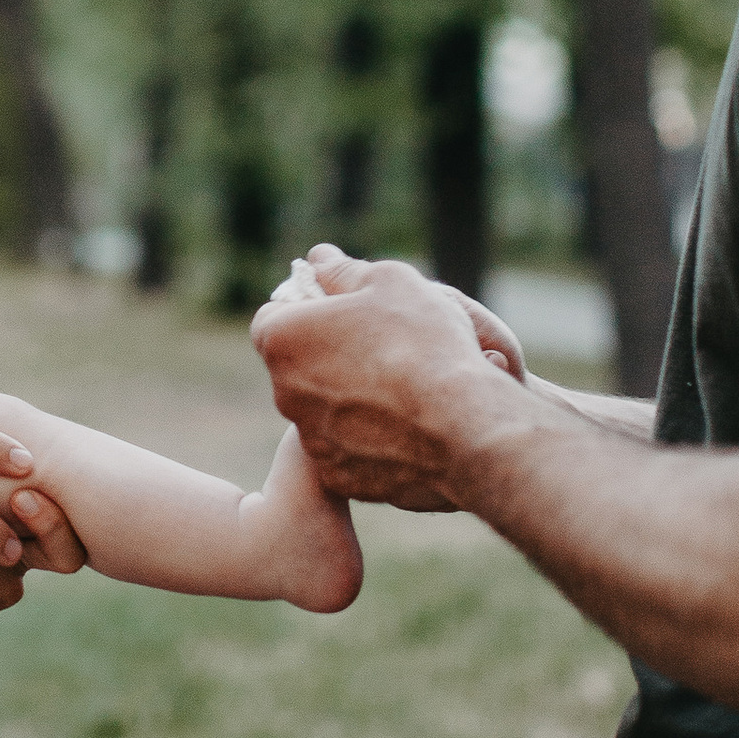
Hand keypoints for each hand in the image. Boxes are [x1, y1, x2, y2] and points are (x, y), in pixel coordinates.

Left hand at [250, 243, 531, 509]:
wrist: (464, 428)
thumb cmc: (426, 344)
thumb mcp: (390, 281)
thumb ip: (345, 271)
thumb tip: (320, 259)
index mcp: (284, 340)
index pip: (274, 317)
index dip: (307, 310)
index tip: (341, 311)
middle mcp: (285, 394)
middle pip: (299, 367)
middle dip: (329, 355)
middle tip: (382, 347)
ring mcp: (312, 441)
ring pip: (325, 411)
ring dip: (351, 399)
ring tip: (404, 389)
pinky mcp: (341, 478)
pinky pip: (349, 451)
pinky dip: (370, 440)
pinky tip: (408, 427)